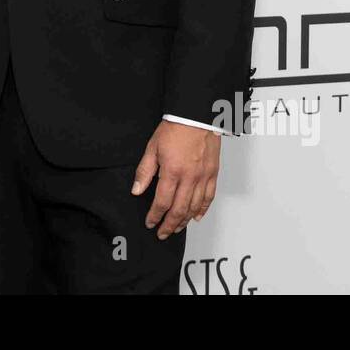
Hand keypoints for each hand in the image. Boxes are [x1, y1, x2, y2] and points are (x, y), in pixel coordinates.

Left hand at [131, 121, 220, 238]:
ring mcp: (203, 177)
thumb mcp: (152, 148)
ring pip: (195, 207)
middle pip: (179, 210)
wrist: (195, 116)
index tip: (150, 222)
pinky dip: (203, 209)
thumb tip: (136, 189)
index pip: (162, 202)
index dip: (155, 215)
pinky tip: (197, 216)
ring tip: (176, 228)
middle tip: (162, 233)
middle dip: (169, 225)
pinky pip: (209, 197)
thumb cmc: (175, 128)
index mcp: (172, 171)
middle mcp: (189, 177)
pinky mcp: (213, 173)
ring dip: (185, 221)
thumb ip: (144, 171)